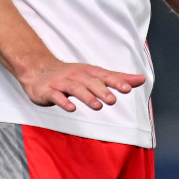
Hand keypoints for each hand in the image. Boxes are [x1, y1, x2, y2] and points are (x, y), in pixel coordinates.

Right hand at [16, 57, 145, 112]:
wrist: (37, 70)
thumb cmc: (70, 75)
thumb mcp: (93, 75)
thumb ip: (117, 78)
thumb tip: (141, 79)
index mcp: (88, 72)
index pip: (104, 75)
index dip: (115, 81)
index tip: (128, 88)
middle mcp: (76, 75)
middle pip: (90, 81)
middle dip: (102, 90)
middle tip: (113, 100)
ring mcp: (61, 83)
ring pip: (75, 88)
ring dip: (87, 96)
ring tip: (98, 106)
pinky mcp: (48, 91)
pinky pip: (56, 96)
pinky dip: (63, 101)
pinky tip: (71, 108)